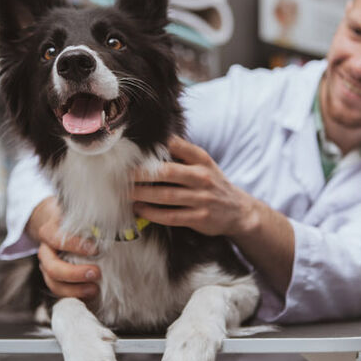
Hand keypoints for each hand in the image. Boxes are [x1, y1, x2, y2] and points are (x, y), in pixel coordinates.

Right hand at [26, 197, 101, 300]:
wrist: (55, 223)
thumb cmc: (74, 218)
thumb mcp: (79, 212)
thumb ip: (94, 215)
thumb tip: (123, 212)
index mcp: (49, 231)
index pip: (56, 239)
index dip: (74, 245)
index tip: (96, 249)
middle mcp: (45, 251)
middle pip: (52, 266)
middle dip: (74, 273)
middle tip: (96, 273)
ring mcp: (47, 266)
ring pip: (53, 283)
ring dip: (74, 290)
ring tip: (94, 290)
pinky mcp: (53, 278)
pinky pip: (60, 291)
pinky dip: (74, 295)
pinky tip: (90, 295)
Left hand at [131, 137, 262, 237]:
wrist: (239, 211)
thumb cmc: (212, 183)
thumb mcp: (203, 163)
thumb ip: (181, 153)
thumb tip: (150, 142)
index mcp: (201, 159)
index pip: (176, 146)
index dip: (153, 146)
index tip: (132, 150)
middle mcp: (202, 177)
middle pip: (167, 172)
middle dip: (142, 174)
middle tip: (122, 175)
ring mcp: (202, 198)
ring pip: (166, 196)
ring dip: (143, 194)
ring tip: (126, 193)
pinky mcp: (200, 218)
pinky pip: (171, 216)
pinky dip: (152, 213)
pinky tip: (139, 209)